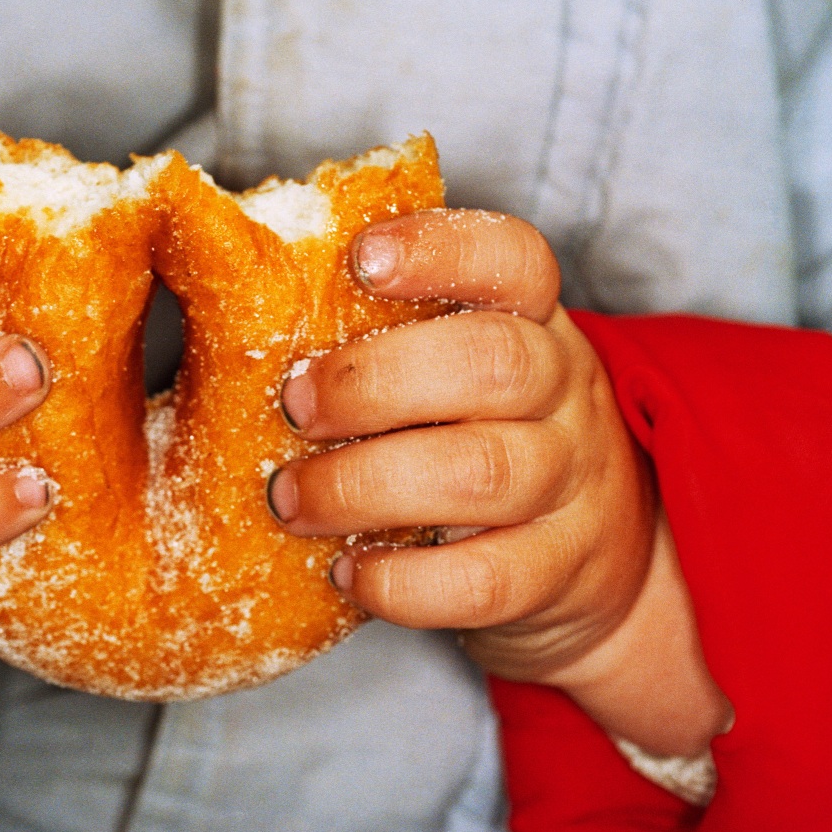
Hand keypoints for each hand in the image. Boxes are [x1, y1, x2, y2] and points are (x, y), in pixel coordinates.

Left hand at [267, 209, 730, 757]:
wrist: (605, 558)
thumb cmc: (482, 437)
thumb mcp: (455, 367)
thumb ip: (376, 332)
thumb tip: (226, 291)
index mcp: (529, 321)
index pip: (511, 259)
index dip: (438, 250)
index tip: (361, 259)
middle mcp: (563, 392)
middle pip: (491, 363)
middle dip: (371, 383)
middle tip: (294, 406)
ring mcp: (569, 485)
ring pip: (480, 474)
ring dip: (362, 485)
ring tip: (292, 499)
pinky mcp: (556, 574)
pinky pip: (481, 581)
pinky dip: (400, 582)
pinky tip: (347, 570)